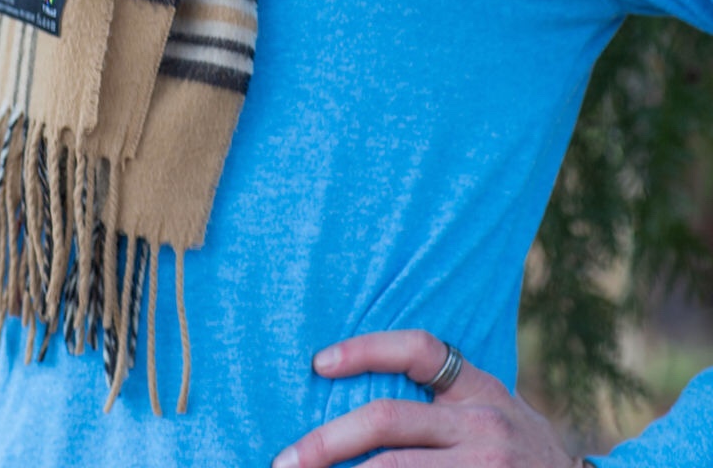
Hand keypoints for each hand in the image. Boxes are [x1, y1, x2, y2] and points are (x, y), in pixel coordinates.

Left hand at [272, 329, 583, 467]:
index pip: (417, 349)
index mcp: (479, 390)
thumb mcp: (495, 412)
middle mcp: (483, 426)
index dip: (365, 349)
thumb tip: (359, 396)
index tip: (318, 362)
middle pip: (388, 421)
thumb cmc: (521, 454)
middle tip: (286, 459)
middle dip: (327, 441)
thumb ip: (443, 401)